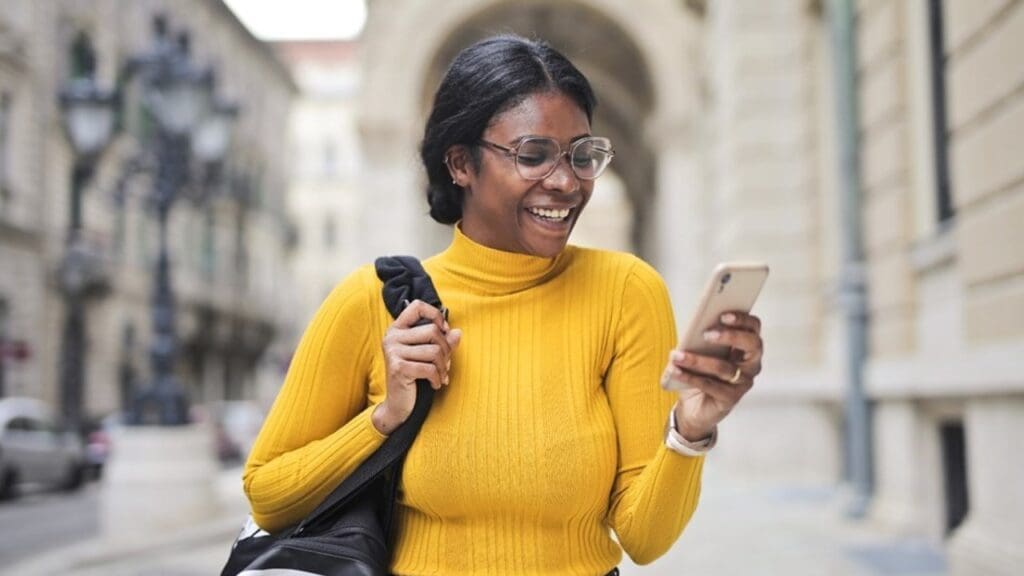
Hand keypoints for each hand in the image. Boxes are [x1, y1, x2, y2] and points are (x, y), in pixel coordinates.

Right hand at [373, 300, 461, 434]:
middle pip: (432, 331)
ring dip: (443, 367)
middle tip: (445, 363)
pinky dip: (437, 378)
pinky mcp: (398, 367)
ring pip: (434, 351)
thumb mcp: (430, 356)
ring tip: (440, 375)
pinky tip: (435, 384)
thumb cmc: (414, 376)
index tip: (443, 330)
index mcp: (398, 329)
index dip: (435, 315)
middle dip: (445, 349)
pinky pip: (429, 368)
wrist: (398, 405)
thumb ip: (443, 342)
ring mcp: (393, 352)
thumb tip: (458, 333)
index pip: (416, 306)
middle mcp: (392, 337)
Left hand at [661, 311, 762, 440]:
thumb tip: (694, 328)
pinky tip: (675, 371)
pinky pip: (711, 386)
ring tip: (677, 355)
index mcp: (746, 346)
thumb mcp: (700, 352)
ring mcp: (743, 382)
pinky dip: (690, 378)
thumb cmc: (701, 373)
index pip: (753, 327)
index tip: (723, 315)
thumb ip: (702, 339)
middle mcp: (751, 364)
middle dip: (730, 336)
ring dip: (697, 360)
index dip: (743, 319)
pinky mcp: (731, 399)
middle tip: (706, 334)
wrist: (695, 406)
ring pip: (724, 368)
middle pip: (752, 345)